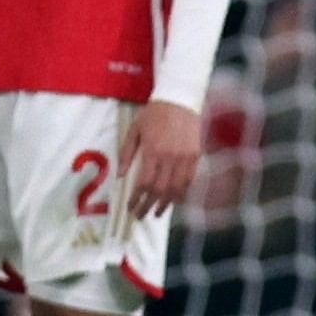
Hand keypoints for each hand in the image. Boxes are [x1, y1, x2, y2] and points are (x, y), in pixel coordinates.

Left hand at [117, 99, 201, 217]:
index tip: (130, 207)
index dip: (137, 198)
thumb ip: (127, 153)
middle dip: (149, 206)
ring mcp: (185, 157)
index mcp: (152, 151)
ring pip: (177, 188)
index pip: (144, 182)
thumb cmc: (153, 114)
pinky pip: (189, 179)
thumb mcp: (134, 130)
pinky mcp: (196, 155)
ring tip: (157, 213)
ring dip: (166, 204)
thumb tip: (119, 176)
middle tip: (141, 216)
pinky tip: (174, 200)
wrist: (179, 100)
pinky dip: (181, 192)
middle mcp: (170, 157)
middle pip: (160, 190)